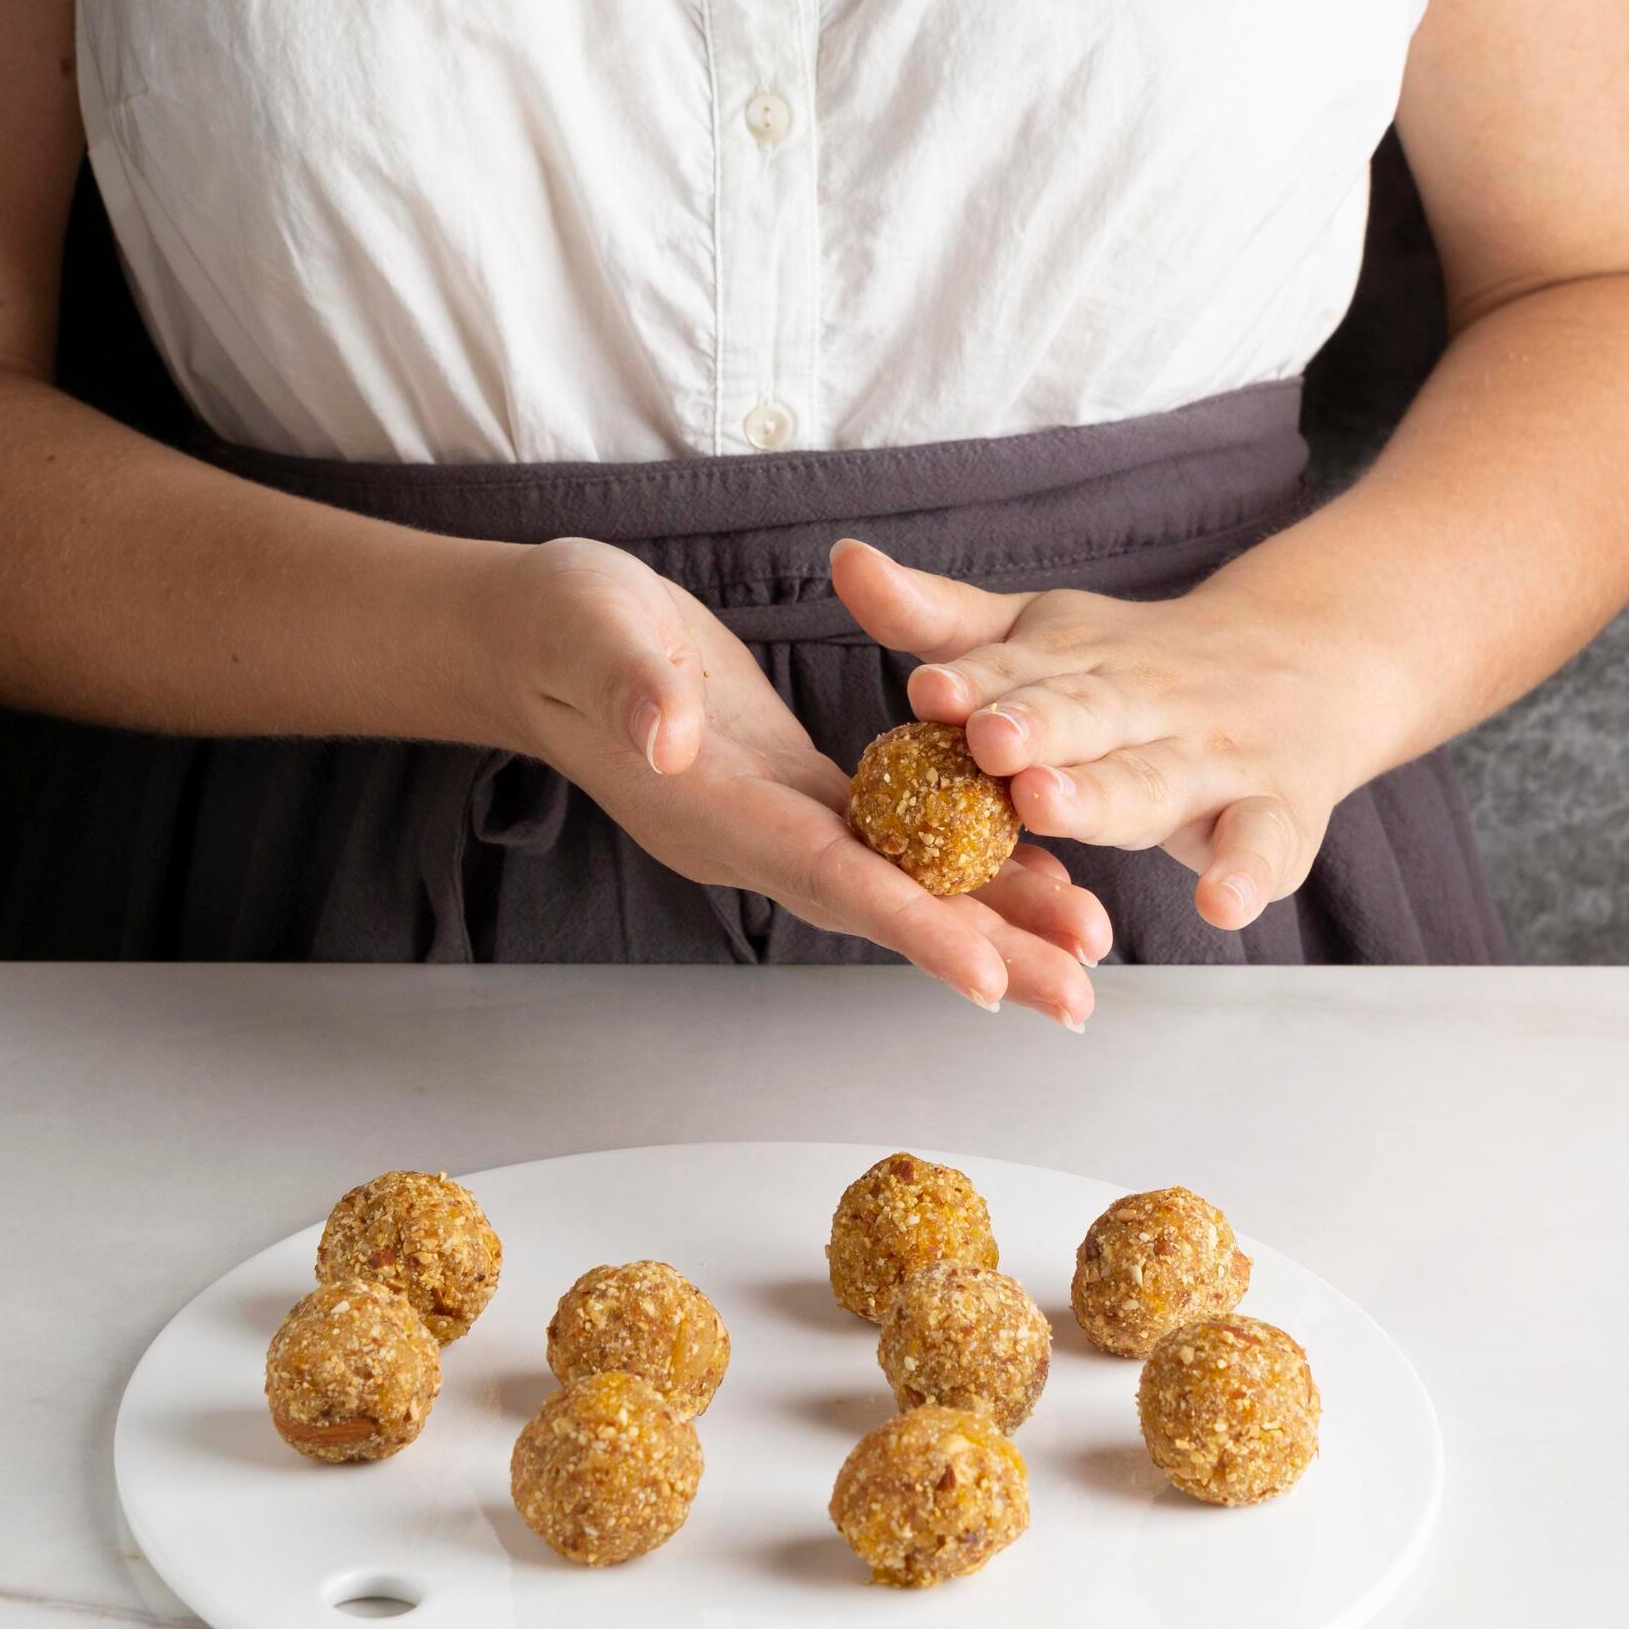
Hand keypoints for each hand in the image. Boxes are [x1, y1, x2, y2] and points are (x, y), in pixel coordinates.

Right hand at [494, 537, 1108, 1019]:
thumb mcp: (590, 636)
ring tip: (1088, 954)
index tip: (988, 977)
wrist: (540, 639)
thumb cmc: (562, 627)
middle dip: (987, 954)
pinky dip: (967, 862)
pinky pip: (899, 842)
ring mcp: (782, 823)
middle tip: (1081, 1002)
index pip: (828, 878)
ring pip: (907, 884)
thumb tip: (664, 731)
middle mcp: (757, 839)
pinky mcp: (803, 793)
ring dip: (996, 921)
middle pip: (889, 908)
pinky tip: (1037, 875)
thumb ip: (628, 687)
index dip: (911, 926)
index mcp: (714, 810)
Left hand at [831, 539, 1380, 930]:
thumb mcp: (1041, 632)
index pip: (1018, 671)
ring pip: (1153, 781)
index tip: (931, 692)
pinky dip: (1246, 875)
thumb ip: (944, 618)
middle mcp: (1145, 704)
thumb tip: (845, 560)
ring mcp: (1210, 761)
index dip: (976, 683)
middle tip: (990, 744)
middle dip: (1037, 729)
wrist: (1306, 660)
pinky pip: (1260, 846)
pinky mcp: (1270, 814)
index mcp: (1081, 662)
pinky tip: (1221, 906)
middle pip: (1085, 717)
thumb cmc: (1133, 666)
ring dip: (1106, 796)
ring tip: (1054, 807)